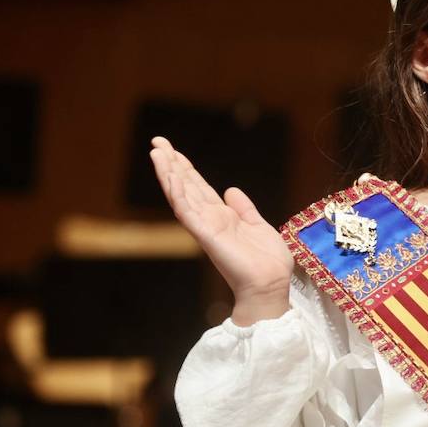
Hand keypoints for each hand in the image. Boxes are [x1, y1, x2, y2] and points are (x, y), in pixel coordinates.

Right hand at [148, 136, 293, 323]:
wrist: (270, 284)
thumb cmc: (267, 262)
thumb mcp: (258, 226)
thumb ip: (243, 209)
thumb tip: (230, 190)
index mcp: (221, 217)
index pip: (198, 187)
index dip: (185, 168)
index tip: (172, 150)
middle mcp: (209, 220)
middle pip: (186, 186)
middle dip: (172, 164)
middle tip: (157, 141)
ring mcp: (205, 227)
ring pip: (181, 195)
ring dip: (168, 174)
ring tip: (157, 152)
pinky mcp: (206, 236)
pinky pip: (188, 212)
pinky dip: (178, 194)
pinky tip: (171, 177)